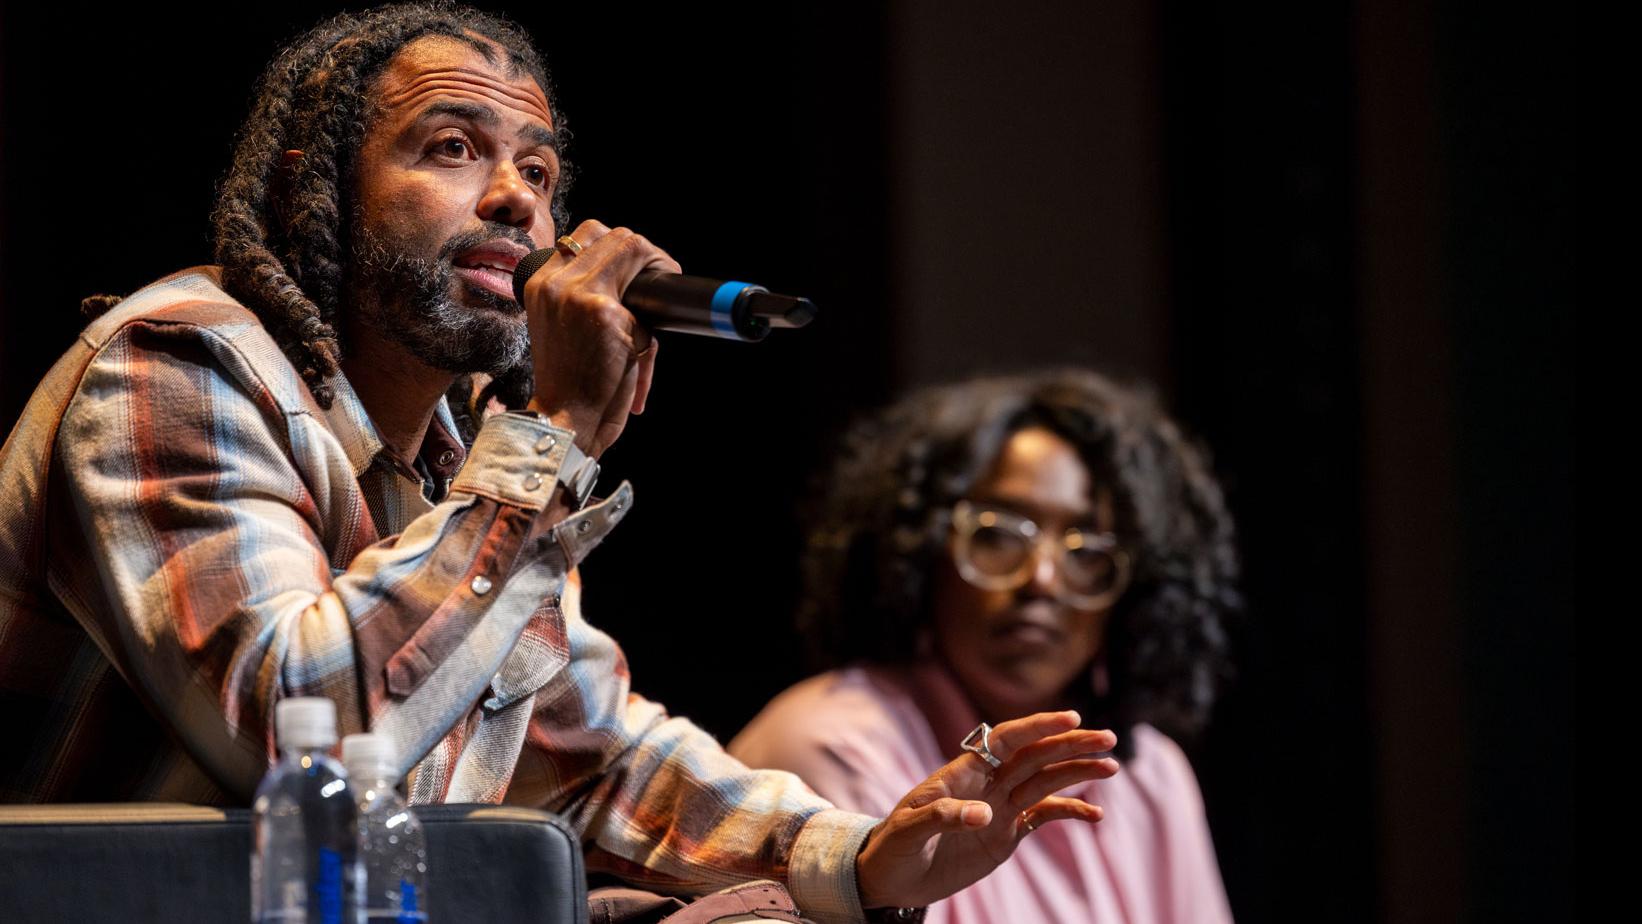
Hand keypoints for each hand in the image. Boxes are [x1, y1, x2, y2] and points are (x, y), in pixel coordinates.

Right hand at [519, 219, 680, 456]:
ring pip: (632, 247)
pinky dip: (652, 332)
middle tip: (658, 281)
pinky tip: (642, 354)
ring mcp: (577, 293)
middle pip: (612, 233)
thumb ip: (592, 293)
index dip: (621, 249)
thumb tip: (639, 274)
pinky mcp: (603, 312)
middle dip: (645, 253)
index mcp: (541, 281)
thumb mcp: (568, 325)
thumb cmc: (573, 381)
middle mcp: (554, 281)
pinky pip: (646, 302)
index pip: (586, 235)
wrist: (564, 420)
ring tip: (655, 310)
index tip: (638, 274)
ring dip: (656, 271)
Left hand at [854, 711, 1118, 909]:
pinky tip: (1095, 815)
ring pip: (1046, 781)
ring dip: (1078, 771)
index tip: (1070, 719)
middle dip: (1071, 745)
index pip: (1006, 740)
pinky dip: (1070, 812)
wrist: (892, 879)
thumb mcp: (908, 831)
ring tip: (1111, 766)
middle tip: (1108, 739)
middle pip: (1035, 756)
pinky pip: (1044, 815)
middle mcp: (987, 783)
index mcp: (963, 772)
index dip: (1037, 727)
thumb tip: (983, 814)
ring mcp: (1000, 807)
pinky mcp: (1007, 833)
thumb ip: (942, 817)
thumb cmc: (893, 848)